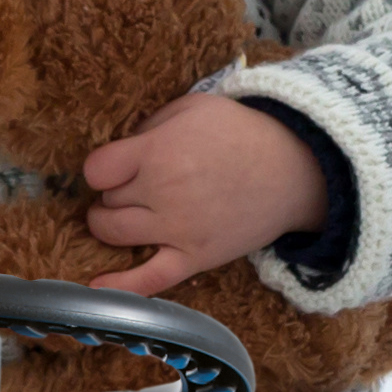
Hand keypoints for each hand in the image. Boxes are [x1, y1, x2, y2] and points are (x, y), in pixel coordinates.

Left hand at [74, 92, 328, 296]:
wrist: (294, 170)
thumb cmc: (243, 132)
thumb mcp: (193, 106)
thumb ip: (151, 124)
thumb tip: (122, 148)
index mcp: (157, 152)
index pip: (96, 169)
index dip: (102, 168)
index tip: (114, 167)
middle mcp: (161, 192)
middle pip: (106, 201)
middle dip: (112, 193)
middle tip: (131, 188)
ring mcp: (177, 229)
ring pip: (114, 234)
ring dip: (109, 226)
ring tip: (123, 217)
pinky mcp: (194, 258)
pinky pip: (149, 280)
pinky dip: (121, 285)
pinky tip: (97, 285)